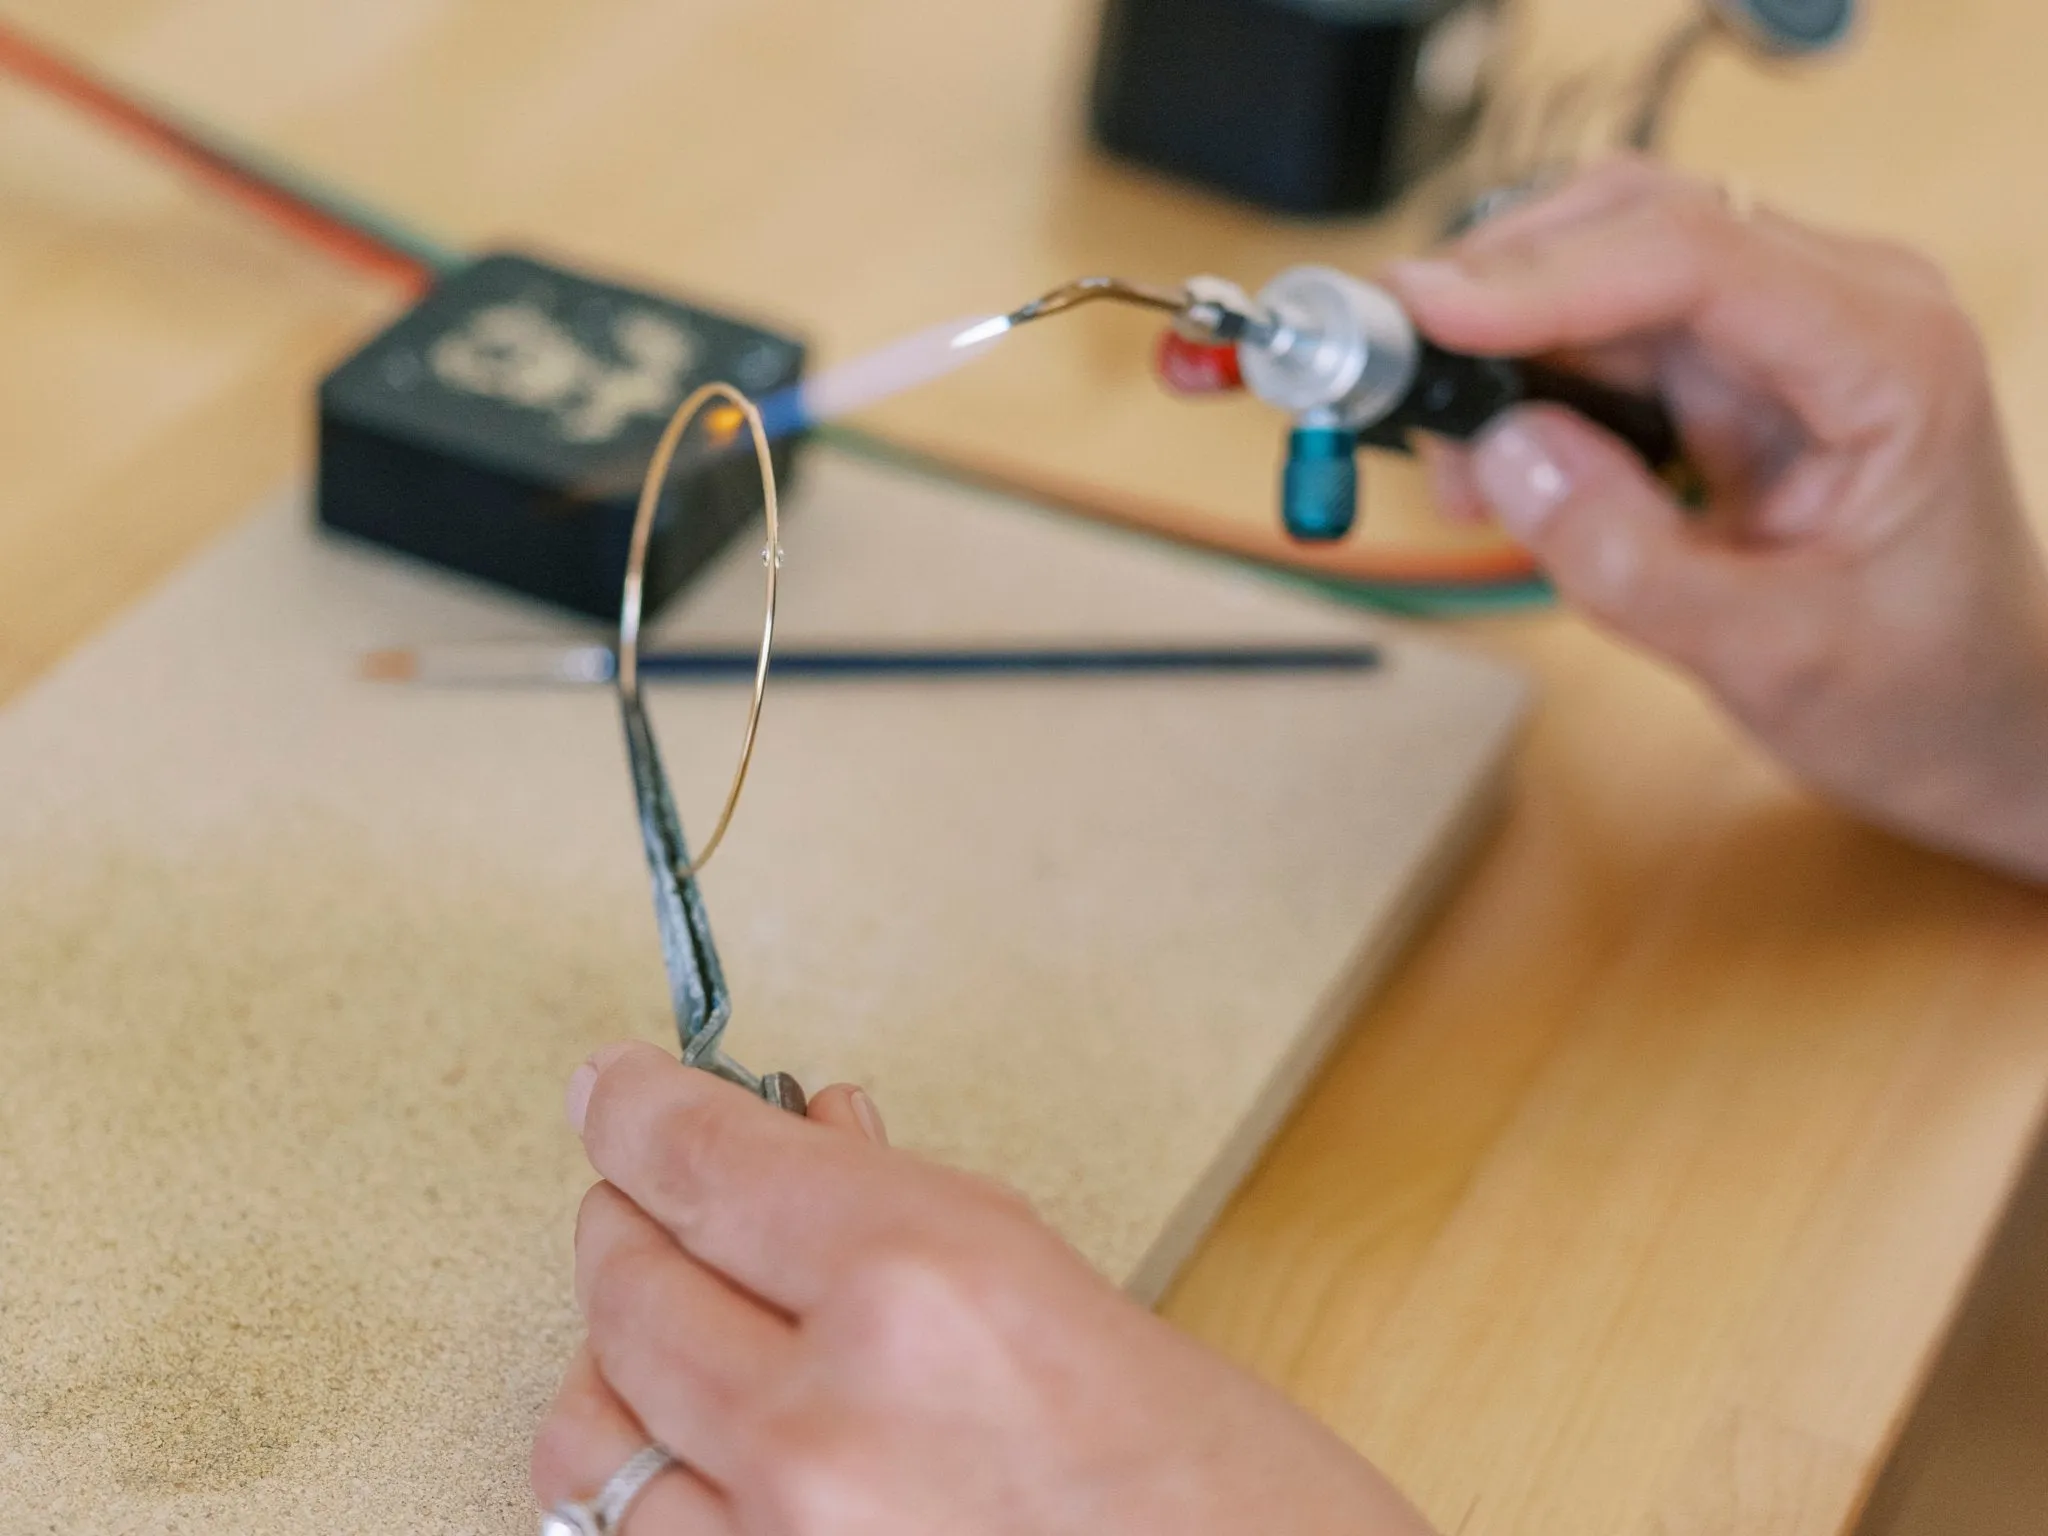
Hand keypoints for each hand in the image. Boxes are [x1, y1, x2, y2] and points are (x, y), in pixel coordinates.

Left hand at [532, 1043, 1434, 1535]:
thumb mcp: (1069, 1294)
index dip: (639, 1109)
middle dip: (633, 1219)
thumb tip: (812, 1138)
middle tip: (660, 1200)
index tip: (614, 1089)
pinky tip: (696, 1449)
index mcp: (923, 1287)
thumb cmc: (1232, 1492)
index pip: (703, 1161)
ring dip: (616, 1360)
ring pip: (588, 1431)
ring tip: (667, 1331)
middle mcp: (829, 1422)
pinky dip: (648, 1483)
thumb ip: (911, 1212)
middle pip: (627, 1280)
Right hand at [1386, 158, 2047, 881]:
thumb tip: (1504, 457)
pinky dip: (1520, 387)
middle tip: (1388, 371)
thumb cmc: (1920, 689)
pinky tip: (1489, 464)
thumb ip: (1631, 562)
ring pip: (1597, 274)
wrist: (1977, 718)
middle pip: (1632, 227)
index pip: (1696, 256)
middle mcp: (1836, 309)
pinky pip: (1598, 340)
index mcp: (1887, 355)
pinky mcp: (1727, 371)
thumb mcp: (1771, 657)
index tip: (1423, 316)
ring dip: (1497, 347)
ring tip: (1449, 462)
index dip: (1544, 276)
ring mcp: (1777, 333)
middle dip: (1496, 289)